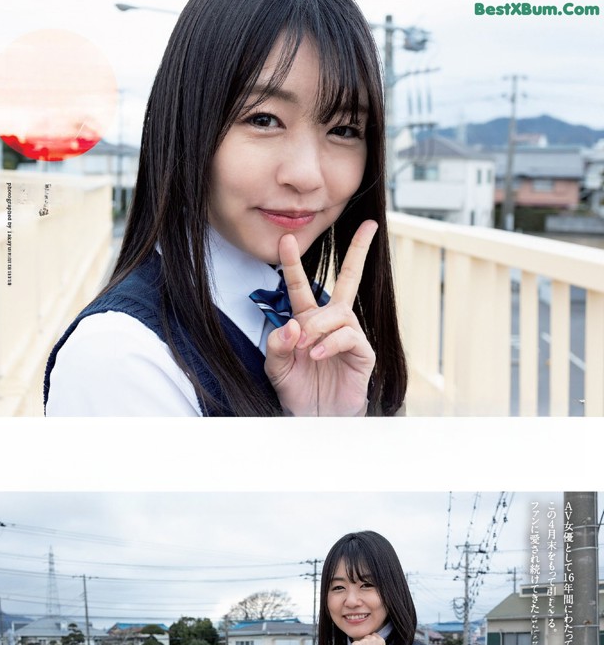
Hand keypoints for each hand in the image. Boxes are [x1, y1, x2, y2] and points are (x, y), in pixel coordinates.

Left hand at [264, 221, 377, 415]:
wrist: (316, 417)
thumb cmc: (299, 390)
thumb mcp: (276, 368)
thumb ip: (277, 345)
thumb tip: (292, 325)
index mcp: (308, 320)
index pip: (301, 286)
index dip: (293, 263)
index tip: (285, 239)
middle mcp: (332, 322)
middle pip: (349, 279)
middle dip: (358, 252)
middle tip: (368, 227)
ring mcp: (350, 336)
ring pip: (338, 313)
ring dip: (318, 327)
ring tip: (305, 349)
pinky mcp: (363, 353)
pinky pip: (348, 337)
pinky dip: (329, 344)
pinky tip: (316, 356)